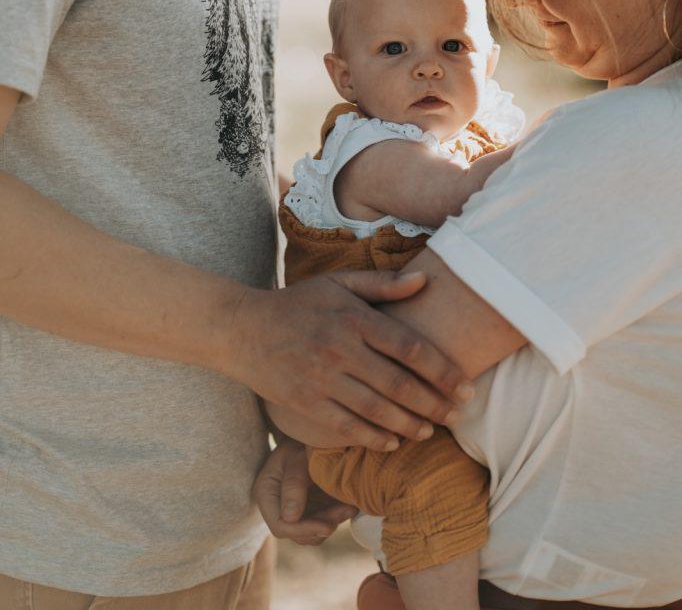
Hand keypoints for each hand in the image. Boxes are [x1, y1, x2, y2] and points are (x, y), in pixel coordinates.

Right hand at [228, 269, 466, 450]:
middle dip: (435, 404)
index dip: (443, 371)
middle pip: (399, 385)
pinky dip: (374, 438)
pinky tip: (393, 441)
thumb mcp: (338, 283)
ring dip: (410, 425)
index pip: (410, 348)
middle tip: (457, 415)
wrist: (242, 329)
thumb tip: (425, 281)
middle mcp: (340, 349)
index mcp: (353, 318)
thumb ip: (382, 284)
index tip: (466, 386)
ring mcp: (321, 379)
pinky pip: (347, 427)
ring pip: (377, 411)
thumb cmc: (298, 303)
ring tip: (431, 430)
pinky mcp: (305, 404)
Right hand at [254, 438, 355, 544]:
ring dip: (331, 524)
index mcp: (267, 494)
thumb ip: (293, 484)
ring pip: (311, 533)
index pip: (280, 525)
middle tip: (345, 512)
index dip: (302, 530)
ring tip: (349, 508)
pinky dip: (336, 519)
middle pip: (297, 533)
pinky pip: (321, 524)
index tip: (325, 526)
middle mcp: (278, 506)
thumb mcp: (295, 457)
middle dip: (321, 527)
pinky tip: (350, 506)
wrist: (310, 433)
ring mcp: (295, 509)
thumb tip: (290, 518)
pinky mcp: (310, 508)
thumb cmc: (299, 441)